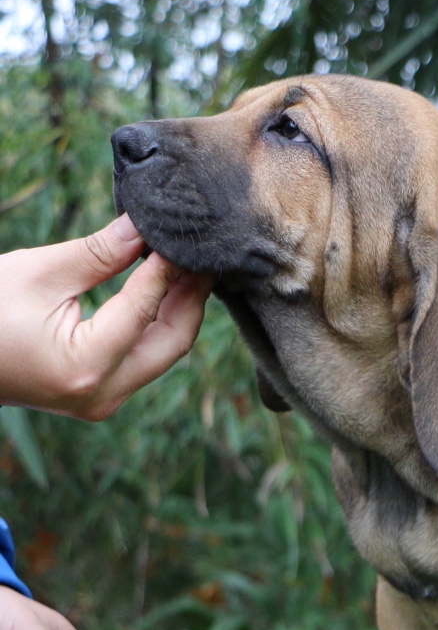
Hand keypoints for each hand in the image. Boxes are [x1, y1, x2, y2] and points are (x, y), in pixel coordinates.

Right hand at [0, 215, 213, 419]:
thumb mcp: (37, 273)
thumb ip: (100, 253)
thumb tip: (146, 227)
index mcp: (87, 366)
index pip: (146, 308)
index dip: (169, 268)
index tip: (186, 237)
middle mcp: (104, 394)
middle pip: (174, 340)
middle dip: (192, 295)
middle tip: (207, 254)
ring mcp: (103, 402)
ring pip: (164, 352)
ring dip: (179, 309)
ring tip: (191, 266)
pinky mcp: (99, 397)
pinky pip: (144, 358)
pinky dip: (158, 325)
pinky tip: (166, 291)